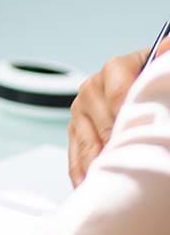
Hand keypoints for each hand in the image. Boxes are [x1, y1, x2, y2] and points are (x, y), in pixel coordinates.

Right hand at [68, 37, 169, 185]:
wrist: (138, 84)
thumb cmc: (152, 80)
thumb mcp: (160, 66)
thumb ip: (164, 58)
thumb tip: (168, 48)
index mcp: (115, 69)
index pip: (119, 96)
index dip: (130, 121)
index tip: (143, 138)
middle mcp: (92, 88)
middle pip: (103, 126)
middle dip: (117, 149)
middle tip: (133, 168)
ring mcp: (80, 111)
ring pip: (87, 146)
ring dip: (99, 167)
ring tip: (112, 185)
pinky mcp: (74, 130)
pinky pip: (75, 157)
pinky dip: (83, 175)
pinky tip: (92, 187)